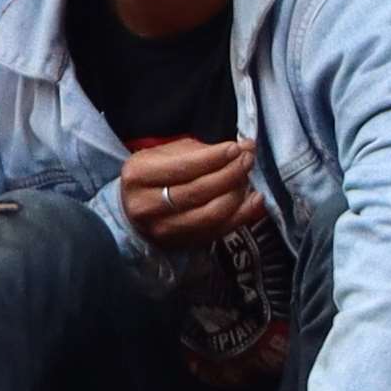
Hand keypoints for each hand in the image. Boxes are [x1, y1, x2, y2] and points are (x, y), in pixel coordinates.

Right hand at [116, 132, 265, 250]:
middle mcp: (146, 206)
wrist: (135, 207)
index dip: (215, 158)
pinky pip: (219, 231)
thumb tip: (242, 148)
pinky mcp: (181, 243)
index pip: (183, 168)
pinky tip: (255, 199)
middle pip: (199, 191)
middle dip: (231, 173)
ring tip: (247, 177)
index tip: (238, 147)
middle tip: (247, 159)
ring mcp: (163, 229)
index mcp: (139, 176)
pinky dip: (243, 215)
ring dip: (237, 193)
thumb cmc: (156, 173)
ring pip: (211, 214)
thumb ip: (202, 150)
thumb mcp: (167, 153)